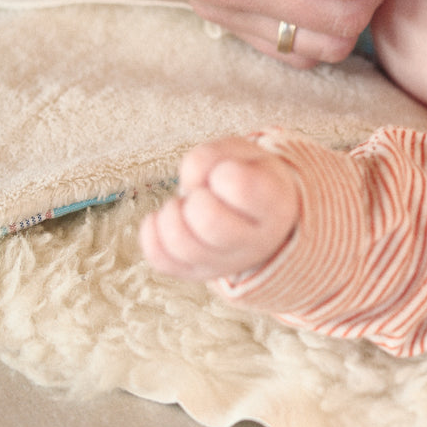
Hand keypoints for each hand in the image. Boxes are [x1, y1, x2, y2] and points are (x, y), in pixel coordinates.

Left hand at [139, 136, 299, 281]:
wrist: (258, 216)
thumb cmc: (249, 177)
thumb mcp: (243, 153)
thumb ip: (213, 156)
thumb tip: (188, 184)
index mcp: (275, 206)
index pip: (240, 187)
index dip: (223, 172)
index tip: (226, 173)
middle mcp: (255, 243)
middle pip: (209, 222)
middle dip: (195, 199)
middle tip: (202, 194)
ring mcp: (225, 263)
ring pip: (180, 244)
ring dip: (170, 214)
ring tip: (182, 205)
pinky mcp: (196, 273)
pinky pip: (161, 260)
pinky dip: (151, 233)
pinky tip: (162, 218)